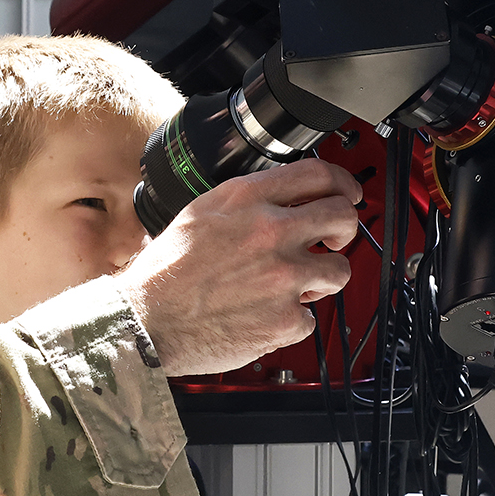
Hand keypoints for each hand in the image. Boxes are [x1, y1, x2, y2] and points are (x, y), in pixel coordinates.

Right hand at [115, 158, 359, 376]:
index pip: (318, 175)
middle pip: (342, 216)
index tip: (348, 194)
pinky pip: (309, 317)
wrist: (146, 320)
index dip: (343, 183)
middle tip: (334, 240)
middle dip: (345, 228)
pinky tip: (263, 316)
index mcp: (248, 200)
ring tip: (294, 286)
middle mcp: (271, 232)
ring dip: (322, 278)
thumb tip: (279, 200)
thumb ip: (245, 203)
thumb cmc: (164, 272)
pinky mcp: (285, 318)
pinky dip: (290, 320)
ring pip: (339, 271)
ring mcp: (283, 277)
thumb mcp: (200, 213)